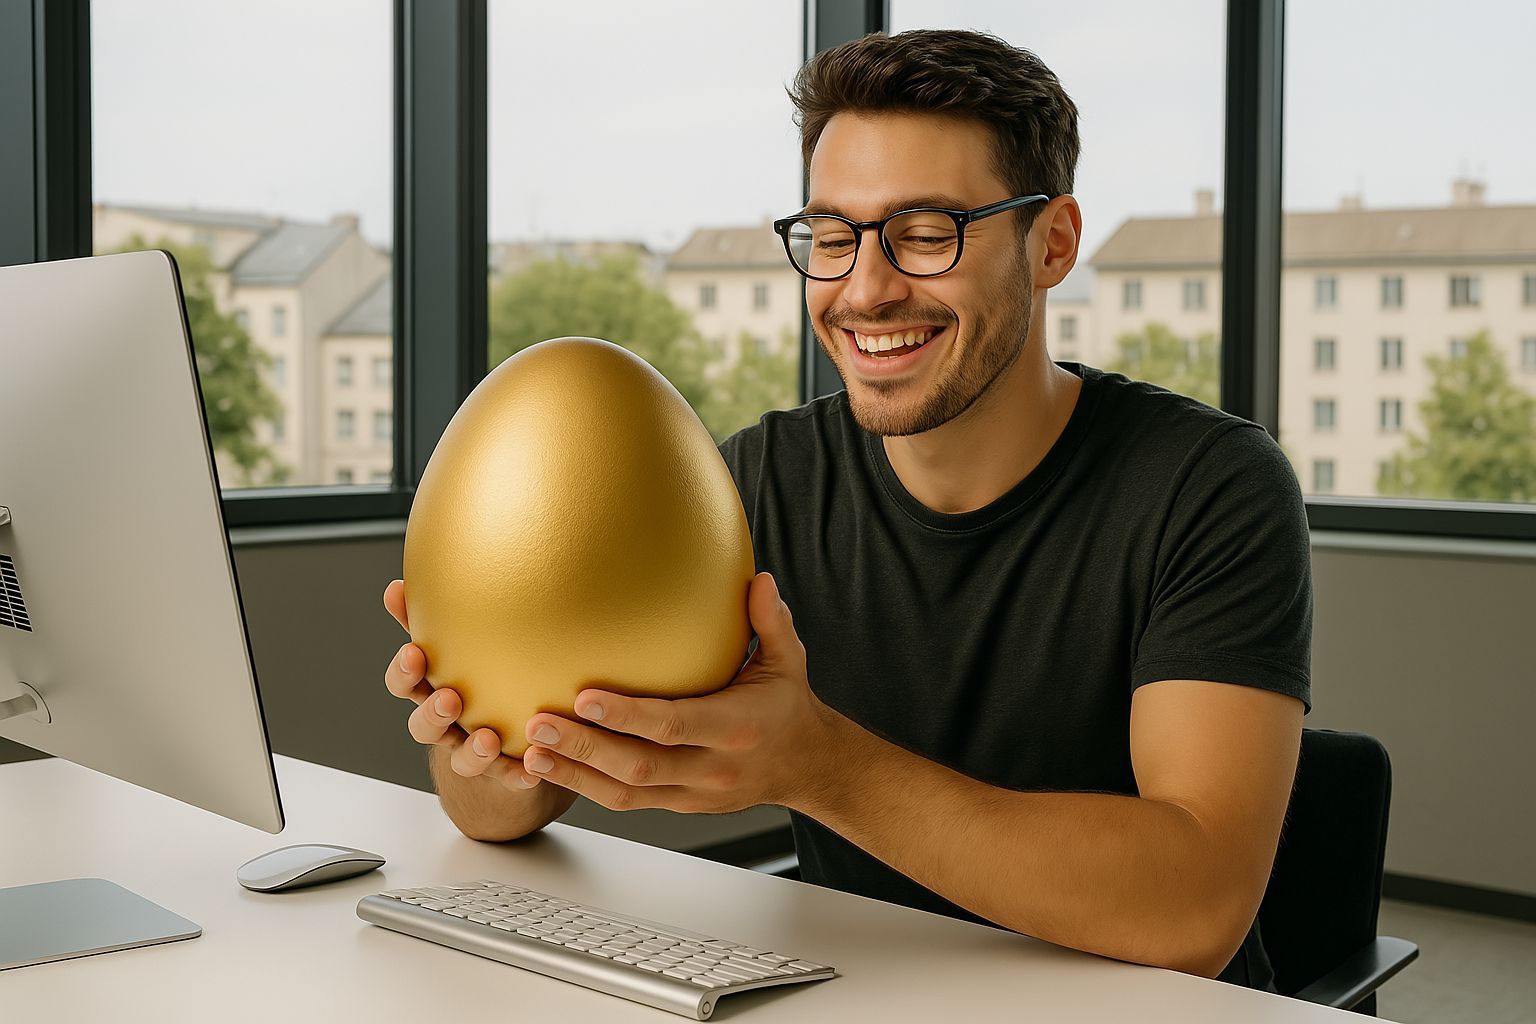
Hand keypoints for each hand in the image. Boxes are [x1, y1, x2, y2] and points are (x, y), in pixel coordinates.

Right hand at [383, 580, 540, 791]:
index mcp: (431, 691)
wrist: (505, 745)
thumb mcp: (454, 648)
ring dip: (473, 751)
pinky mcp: (504, 773)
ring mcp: (473, 753)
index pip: (404, 683)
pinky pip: (509, 779)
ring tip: (489, 739)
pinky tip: (531, 770)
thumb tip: (399, 583)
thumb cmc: (476, 682)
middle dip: (432, 714)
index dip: (404, 672)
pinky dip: (516, 776)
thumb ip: (429, 619)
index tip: (414, 653)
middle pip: (424, 726)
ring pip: (463, 759)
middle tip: (449, 698)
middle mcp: (447, 725)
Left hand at [517, 573, 840, 814]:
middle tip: (537, 723)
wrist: (806, 766)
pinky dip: (586, 787)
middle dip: (583, 747)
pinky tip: (552, 768)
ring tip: (530, 750)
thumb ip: (771, 621)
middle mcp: (712, 766)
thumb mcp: (789, 660)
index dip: (627, 715)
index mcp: (736, 727)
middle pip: (639, 765)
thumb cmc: (788, 705)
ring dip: (573, 773)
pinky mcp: (679, 804)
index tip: (585, 696)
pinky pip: (627, 802)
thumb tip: (759, 580)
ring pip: (626, 792)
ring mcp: (694, 791)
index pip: (674, 724)